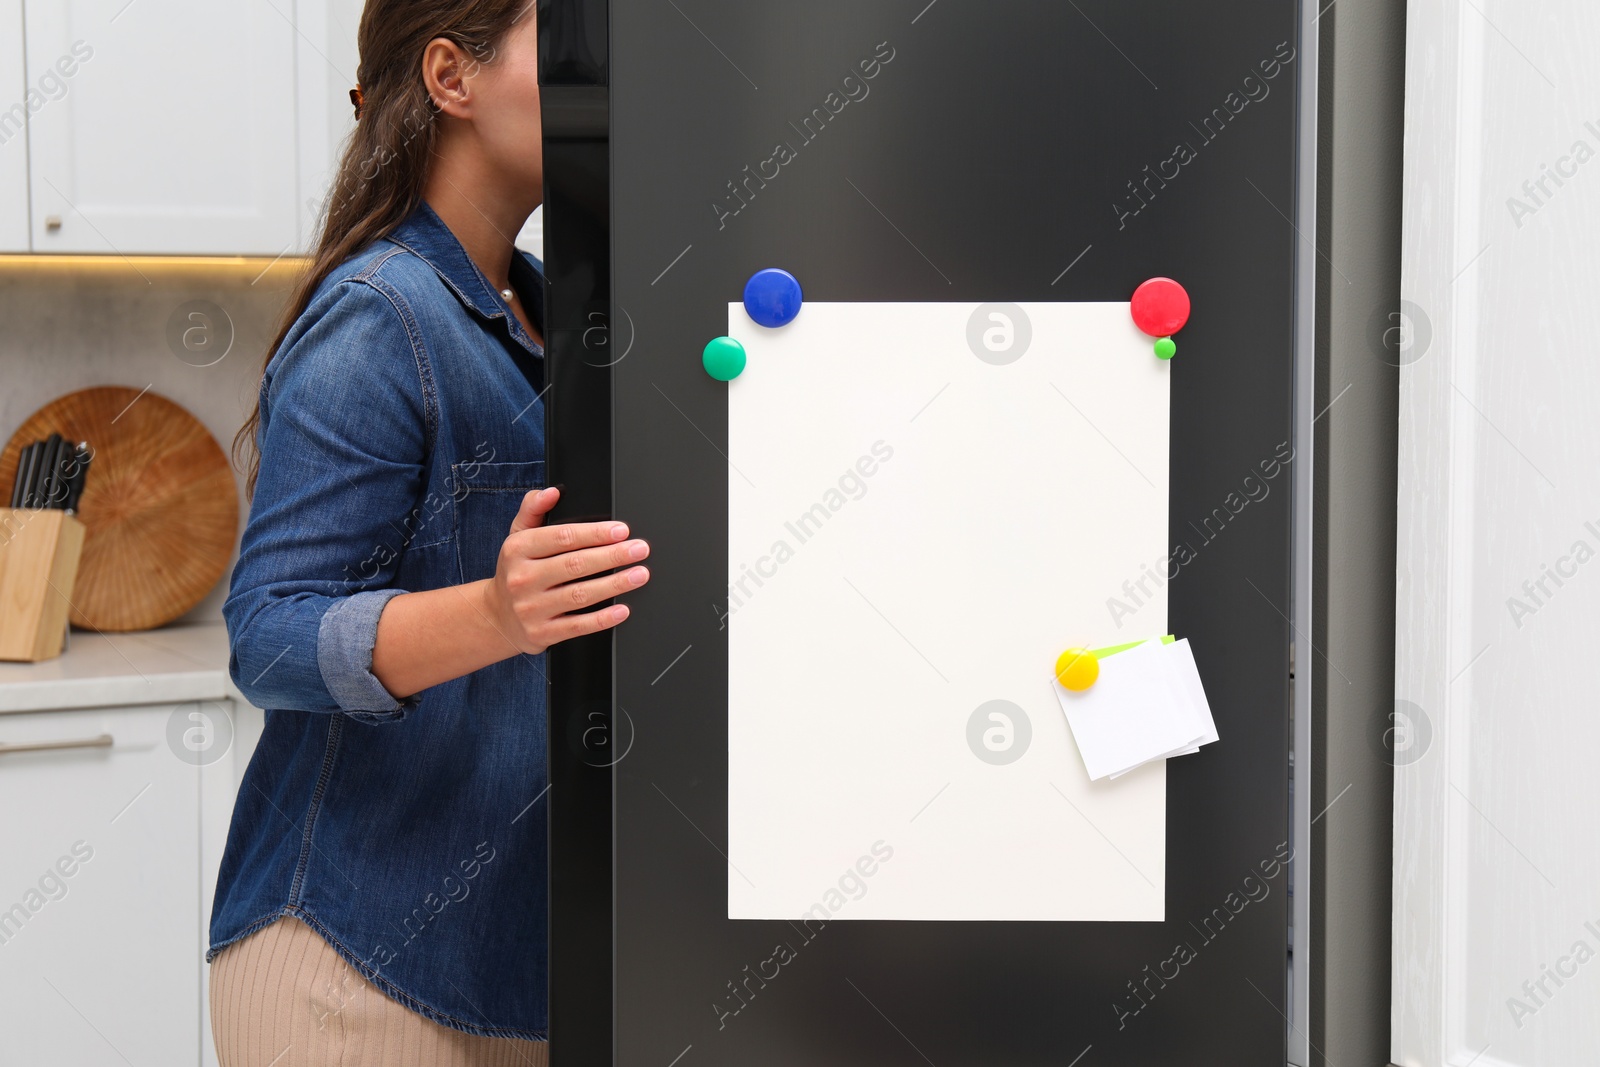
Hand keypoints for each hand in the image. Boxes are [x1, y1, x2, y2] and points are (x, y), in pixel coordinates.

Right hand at [484, 487, 649, 653]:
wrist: (497, 616)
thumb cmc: (516, 571)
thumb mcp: (518, 536)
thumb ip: (533, 509)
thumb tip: (552, 492)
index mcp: (518, 549)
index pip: (562, 537)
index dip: (595, 533)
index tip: (621, 530)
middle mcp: (523, 579)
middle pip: (575, 564)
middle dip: (613, 556)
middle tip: (639, 549)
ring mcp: (532, 608)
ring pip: (580, 595)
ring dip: (615, 584)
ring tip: (639, 574)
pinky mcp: (542, 633)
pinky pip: (577, 626)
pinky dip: (602, 618)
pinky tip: (623, 609)